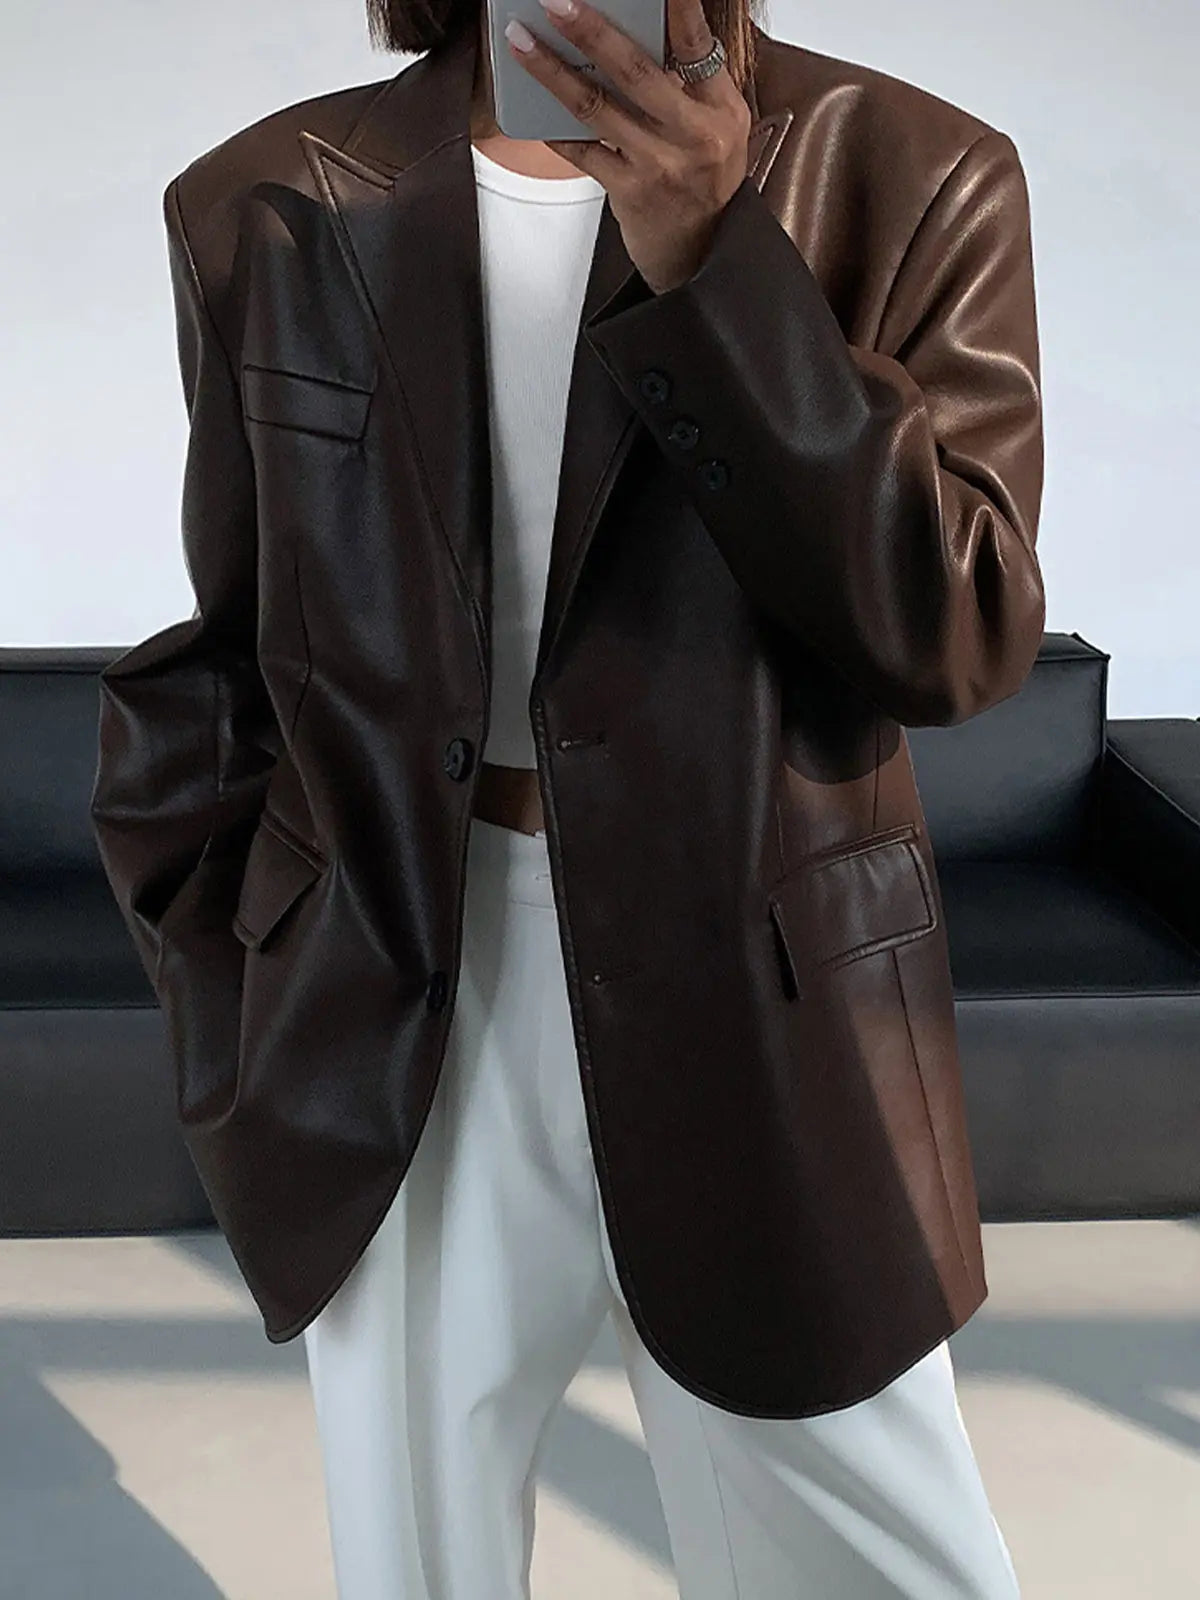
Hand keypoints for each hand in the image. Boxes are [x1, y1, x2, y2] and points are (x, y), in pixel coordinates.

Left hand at [504, 0, 750, 293]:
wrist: (701, 252)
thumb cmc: (704, 180)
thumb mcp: (716, 125)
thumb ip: (689, 82)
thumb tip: (640, 29)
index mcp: (721, 107)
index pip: (697, 44)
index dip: (677, 7)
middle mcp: (695, 134)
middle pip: (636, 71)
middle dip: (591, 30)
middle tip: (555, 1)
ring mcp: (660, 164)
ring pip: (597, 107)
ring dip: (553, 71)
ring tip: (521, 41)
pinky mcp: (631, 191)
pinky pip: (583, 151)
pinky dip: (556, 126)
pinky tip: (530, 102)